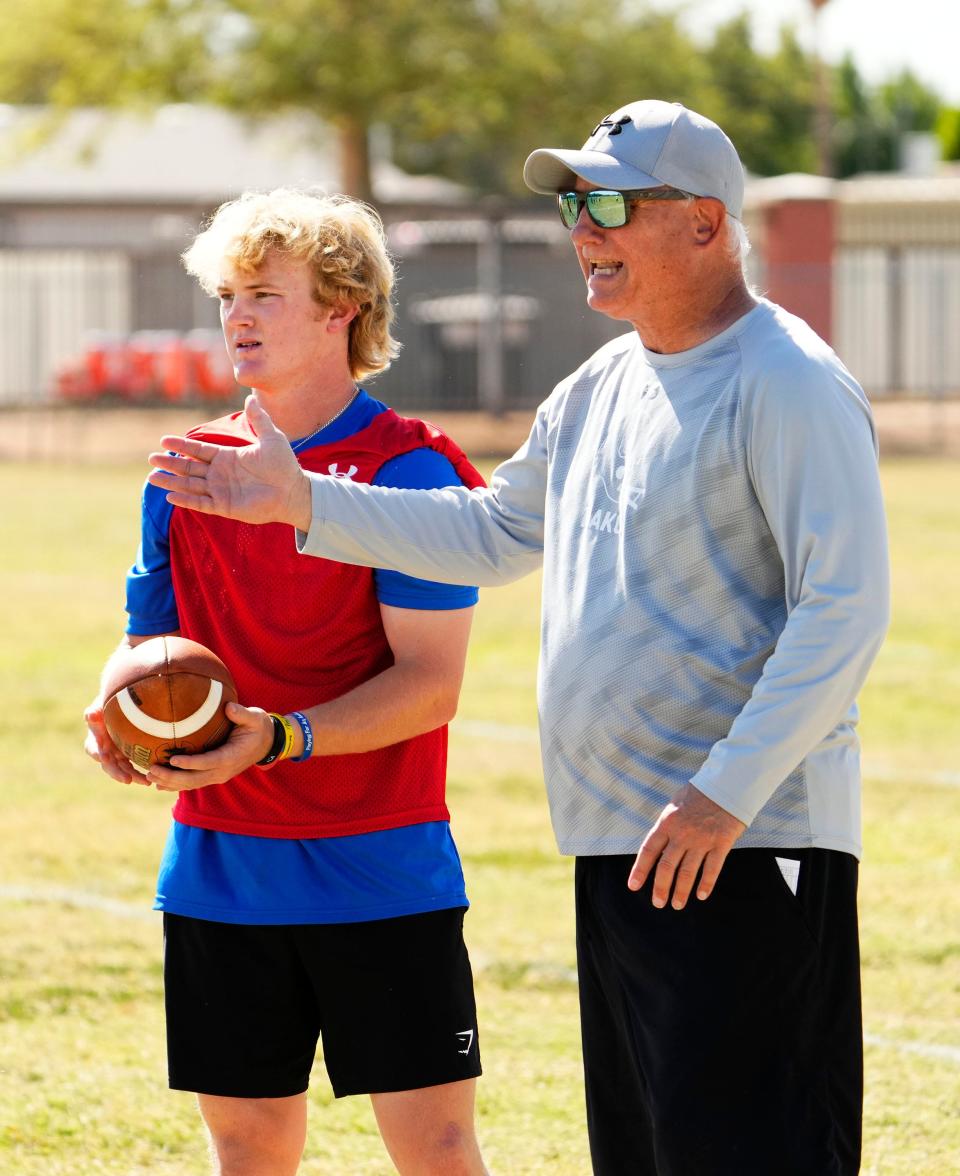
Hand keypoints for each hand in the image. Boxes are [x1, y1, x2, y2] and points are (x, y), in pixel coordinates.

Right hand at [84, 698, 143, 785]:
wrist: (119, 706)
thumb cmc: (107, 704)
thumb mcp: (99, 705)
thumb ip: (94, 711)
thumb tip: (90, 715)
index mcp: (94, 739)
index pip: (92, 748)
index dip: (97, 753)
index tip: (104, 758)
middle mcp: (103, 751)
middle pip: (108, 765)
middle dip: (117, 773)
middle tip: (127, 779)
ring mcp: (115, 756)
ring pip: (122, 770)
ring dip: (132, 777)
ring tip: (146, 782)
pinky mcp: (126, 757)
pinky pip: (132, 769)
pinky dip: (140, 775)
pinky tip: (151, 779)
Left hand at [145, 702, 273, 791]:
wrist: (266, 743)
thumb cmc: (258, 727)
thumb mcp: (255, 718)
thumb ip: (242, 714)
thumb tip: (228, 707)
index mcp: (231, 757)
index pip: (208, 763)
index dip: (190, 763)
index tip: (172, 760)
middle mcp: (223, 771)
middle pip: (194, 778)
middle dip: (172, 777)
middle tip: (151, 770)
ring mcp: (218, 776)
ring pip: (191, 784)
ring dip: (170, 782)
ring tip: (150, 777)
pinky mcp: (213, 776)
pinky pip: (193, 783)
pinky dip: (176, 784)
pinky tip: (160, 783)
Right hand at [147, 394, 310, 527]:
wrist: (294, 491)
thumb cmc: (284, 466)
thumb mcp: (271, 438)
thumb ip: (258, 420)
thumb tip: (250, 398)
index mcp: (227, 458)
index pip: (199, 451)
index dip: (182, 446)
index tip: (164, 440)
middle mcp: (220, 474)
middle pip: (190, 468)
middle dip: (171, 463)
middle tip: (152, 458)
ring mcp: (221, 491)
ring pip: (191, 486)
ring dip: (172, 482)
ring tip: (154, 477)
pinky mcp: (225, 507)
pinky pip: (202, 504)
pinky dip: (187, 500)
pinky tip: (171, 496)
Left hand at [627, 783, 746, 908]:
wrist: (726, 785)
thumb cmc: (698, 794)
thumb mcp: (674, 805)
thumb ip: (666, 827)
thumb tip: (657, 847)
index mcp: (667, 823)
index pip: (649, 850)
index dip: (640, 870)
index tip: (633, 886)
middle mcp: (682, 834)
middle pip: (667, 866)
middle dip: (660, 888)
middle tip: (658, 903)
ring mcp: (702, 840)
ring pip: (688, 872)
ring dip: (681, 891)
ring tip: (677, 905)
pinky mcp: (721, 843)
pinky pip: (712, 869)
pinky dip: (706, 884)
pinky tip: (701, 895)